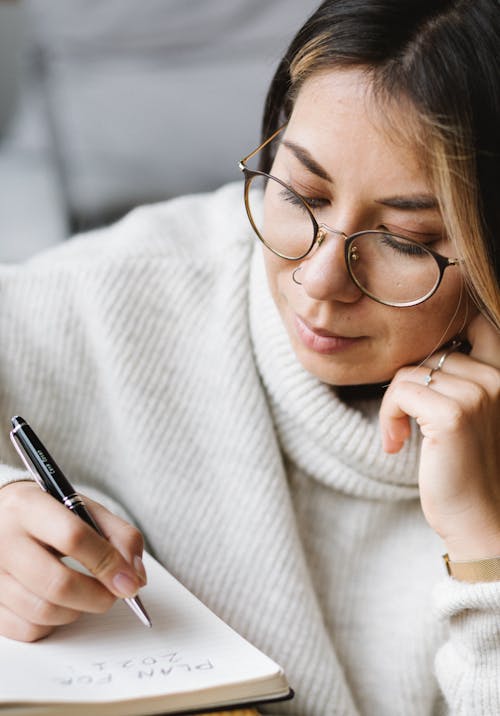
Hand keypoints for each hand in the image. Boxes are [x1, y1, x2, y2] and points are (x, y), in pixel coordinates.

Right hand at [0, 481, 146, 641]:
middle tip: (114, 594)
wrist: (2, 518)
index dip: (108, 563)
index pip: (73, 537)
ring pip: (43, 612)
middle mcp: (2, 539)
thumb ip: (119, 536)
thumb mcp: (86, 510)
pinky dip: (52, 624)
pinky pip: (26, 630)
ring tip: (85, 593)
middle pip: (57, 583)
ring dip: (77, 611)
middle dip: (97, 596)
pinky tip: (57, 603)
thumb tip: (135, 576)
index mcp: (29, 506)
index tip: (130, 581)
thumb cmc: (49, 515)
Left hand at [380, 314, 499, 559]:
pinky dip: (388, 416)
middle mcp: (496, 378)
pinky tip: (396, 444)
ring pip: (408, 373)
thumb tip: (417, 353)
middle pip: (426, 354)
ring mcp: (476, 394)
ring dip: (394, 406)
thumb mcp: (469, 414)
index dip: (442, 336)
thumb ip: (458, 379)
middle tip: (404, 425)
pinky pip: (399, 392)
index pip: (475, 323)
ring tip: (401, 437)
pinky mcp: (451, 415)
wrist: (479, 519)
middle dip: (407, 388)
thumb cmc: (467, 469)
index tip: (422, 381)